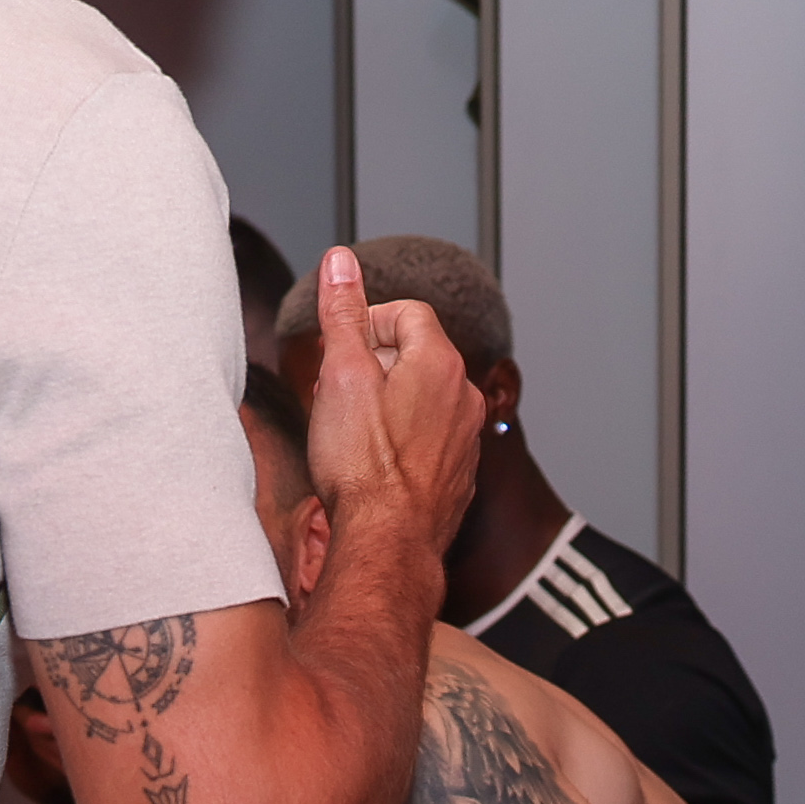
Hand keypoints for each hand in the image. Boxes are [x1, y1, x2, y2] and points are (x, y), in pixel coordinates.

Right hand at [304, 244, 481, 562]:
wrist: (388, 541)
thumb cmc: (362, 464)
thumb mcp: (341, 374)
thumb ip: (343, 313)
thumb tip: (340, 262)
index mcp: (439, 362)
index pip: (408, 312)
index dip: (368, 322)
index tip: (341, 349)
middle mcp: (463, 396)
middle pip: (417, 354)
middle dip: (375, 364)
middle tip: (337, 391)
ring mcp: (467, 438)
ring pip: (424, 399)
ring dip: (389, 403)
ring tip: (352, 430)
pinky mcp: (459, 475)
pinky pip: (430, 439)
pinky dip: (403, 440)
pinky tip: (374, 464)